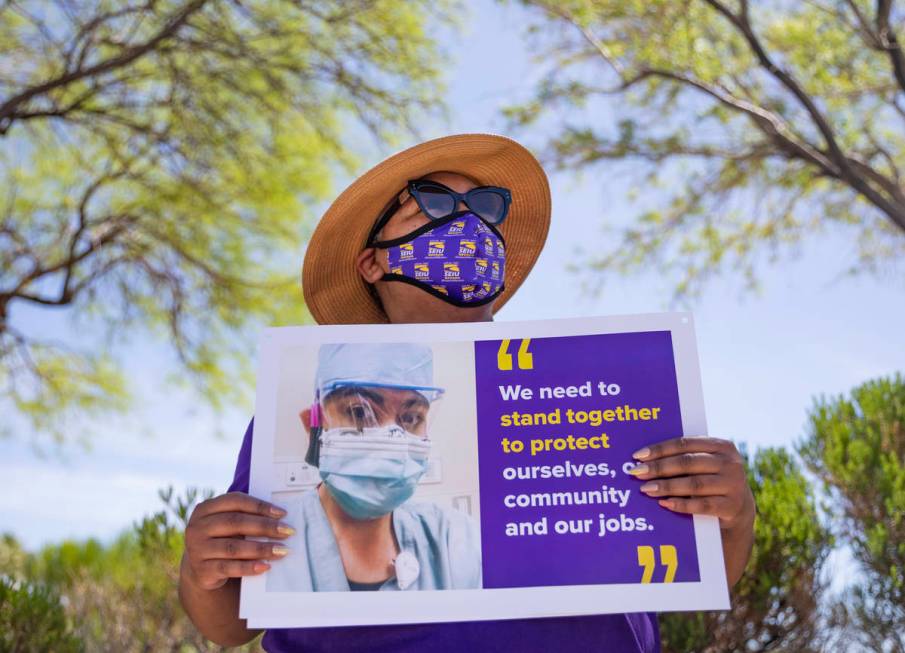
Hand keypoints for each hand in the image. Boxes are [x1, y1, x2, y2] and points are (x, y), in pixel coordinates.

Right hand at [183, 492, 294, 590]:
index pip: (235, 501)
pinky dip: (249, 567)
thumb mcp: (228, 524)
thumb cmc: (224, 539)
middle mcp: (197, 527)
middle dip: (265, 527)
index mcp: (205, 509)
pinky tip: (265, 566)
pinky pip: (229, 568)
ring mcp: (197, 549)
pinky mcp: (202, 570)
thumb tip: (281, 516)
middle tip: (288, 531)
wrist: (202, 569)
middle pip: (235, 523)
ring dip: (261, 548)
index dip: (260, 506)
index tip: (282, 513)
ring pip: (234, 547)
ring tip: (282, 550)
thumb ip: (247, 516)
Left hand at [629, 437, 754, 530]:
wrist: (737, 507)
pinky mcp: (732, 506)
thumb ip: (682, 457)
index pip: (684, 444)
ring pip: (694, 484)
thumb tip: (643, 458)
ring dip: (666, 486)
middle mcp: (730, 463)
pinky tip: (664, 503)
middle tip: (637, 472)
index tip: (638, 456)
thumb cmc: (710, 478)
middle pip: (687, 463)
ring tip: (646, 489)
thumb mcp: (703, 464)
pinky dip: (681, 504)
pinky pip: (702, 505)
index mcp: (720, 445)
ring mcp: (733, 484)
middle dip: (659, 468)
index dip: (660, 449)